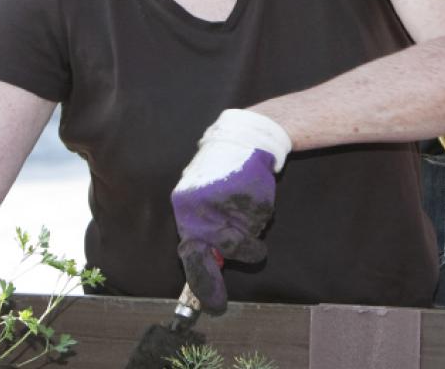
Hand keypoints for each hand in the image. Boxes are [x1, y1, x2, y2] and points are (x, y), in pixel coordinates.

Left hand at [170, 109, 291, 314]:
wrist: (242, 139)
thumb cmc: (219, 174)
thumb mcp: (199, 198)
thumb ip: (202, 229)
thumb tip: (205, 264)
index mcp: (183, 207)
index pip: (189, 252)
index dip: (200, 281)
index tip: (210, 304)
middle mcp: (199, 206)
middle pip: (219, 251)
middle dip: (227, 266)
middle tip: (229, 283)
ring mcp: (225, 201)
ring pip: (244, 241)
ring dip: (252, 240)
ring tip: (249, 219)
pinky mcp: (248, 196)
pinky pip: (259, 223)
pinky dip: (261, 218)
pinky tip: (254, 199)